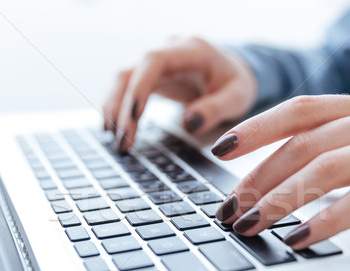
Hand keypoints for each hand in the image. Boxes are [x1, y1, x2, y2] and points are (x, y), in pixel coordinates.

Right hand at [102, 36, 256, 151]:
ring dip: (115, 109)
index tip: (132, 116)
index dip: (139, 86)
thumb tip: (189, 124)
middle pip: (132, 72)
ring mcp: (156, 61)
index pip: (153, 61)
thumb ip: (215, 109)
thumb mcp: (237, 98)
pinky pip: (126, 87)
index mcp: (192, 50)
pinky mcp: (149, 74)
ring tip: (116, 140)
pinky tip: (113, 128)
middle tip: (122, 141)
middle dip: (122, 108)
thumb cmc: (236, 84)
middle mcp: (168, 50)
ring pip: (123, 79)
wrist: (233, 74)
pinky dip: (118, 107)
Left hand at [213, 90, 349, 248]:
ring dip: (280, 199)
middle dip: (257, 178)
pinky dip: (326, 219)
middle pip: (303, 143)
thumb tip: (295, 174)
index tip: (219, 149)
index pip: (300, 110)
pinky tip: (300, 237)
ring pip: (325, 168)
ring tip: (252, 224)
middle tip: (229, 207)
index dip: (255, 128)